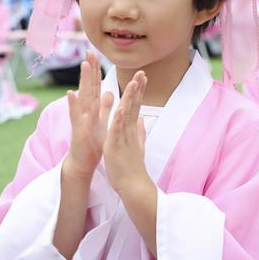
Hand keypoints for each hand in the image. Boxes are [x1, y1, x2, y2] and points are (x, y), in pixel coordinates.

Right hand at [63, 51, 112, 182]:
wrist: (82, 163)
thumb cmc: (92, 143)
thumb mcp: (101, 122)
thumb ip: (103, 107)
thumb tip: (108, 92)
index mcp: (92, 109)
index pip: (95, 86)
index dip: (96, 70)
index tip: (96, 54)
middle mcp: (85, 111)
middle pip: (88, 87)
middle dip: (89, 70)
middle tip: (89, 52)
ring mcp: (80, 119)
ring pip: (83, 97)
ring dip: (83, 81)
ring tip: (83, 66)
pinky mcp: (78, 130)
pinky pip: (76, 116)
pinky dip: (73, 105)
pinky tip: (71, 94)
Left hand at [103, 71, 150, 195]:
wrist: (134, 187)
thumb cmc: (133, 168)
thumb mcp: (137, 146)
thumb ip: (140, 131)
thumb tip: (142, 119)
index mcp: (131, 130)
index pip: (135, 106)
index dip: (138, 91)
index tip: (141, 77)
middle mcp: (129, 131)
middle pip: (134, 106)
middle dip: (137, 89)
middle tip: (142, 72)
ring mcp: (123, 138)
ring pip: (127, 114)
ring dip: (130, 98)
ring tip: (133, 83)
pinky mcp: (116, 146)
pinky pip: (117, 131)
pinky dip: (119, 119)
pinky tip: (121, 108)